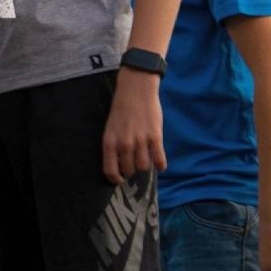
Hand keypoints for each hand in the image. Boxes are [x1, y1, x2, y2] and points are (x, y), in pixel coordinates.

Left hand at [102, 68, 166, 183]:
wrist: (135, 90)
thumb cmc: (121, 110)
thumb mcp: (110, 129)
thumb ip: (113, 146)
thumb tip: (119, 165)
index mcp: (110, 142)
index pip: (110, 171)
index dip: (116, 179)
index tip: (120, 179)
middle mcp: (124, 144)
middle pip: (129, 171)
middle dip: (132, 170)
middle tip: (135, 163)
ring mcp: (140, 141)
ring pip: (144, 167)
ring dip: (146, 166)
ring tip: (146, 159)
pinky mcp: (155, 137)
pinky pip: (159, 160)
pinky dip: (160, 165)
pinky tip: (159, 163)